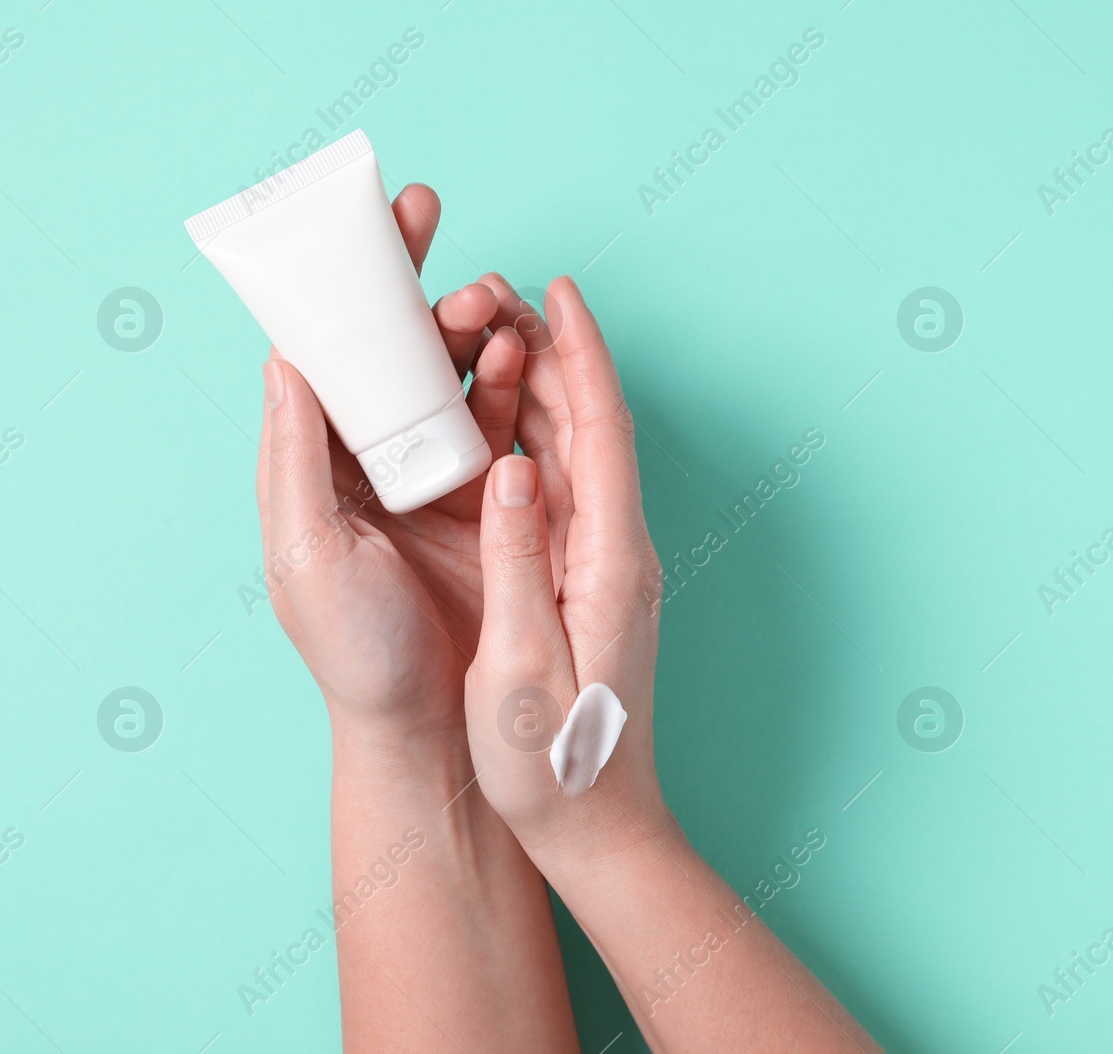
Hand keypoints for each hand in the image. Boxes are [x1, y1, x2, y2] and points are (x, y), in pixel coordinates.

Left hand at [256, 184, 525, 741]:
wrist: (436, 729)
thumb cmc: (357, 653)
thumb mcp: (304, 555)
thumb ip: (293, 456)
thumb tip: (285, 360)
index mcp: (321, 462)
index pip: (336, 352)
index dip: (361, 286)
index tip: (395, 226)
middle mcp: (380, 456)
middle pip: (406, 352)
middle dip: (438, 301)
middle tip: (471, 285)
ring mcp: (443, 471)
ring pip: (462, 375)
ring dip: (485, 334)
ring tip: (505, 318)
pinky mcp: (498, 496)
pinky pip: (509, 419)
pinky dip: (519, 382)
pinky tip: (530, 360)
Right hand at [462, 276, 671, 854]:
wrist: (597, 823)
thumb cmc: (554, 763)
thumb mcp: (522, 665)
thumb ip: (519, 560)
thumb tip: (512, 467)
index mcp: (610, 561)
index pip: (603, 432)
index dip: (585, 354)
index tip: (562, 290)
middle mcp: (619, 549)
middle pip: (592, 426)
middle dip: (556, 351)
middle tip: (503, 293)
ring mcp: (606, 563)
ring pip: (577, 452)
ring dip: (543, 389)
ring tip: (493, 333)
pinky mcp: (587, 579)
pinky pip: (563, 488)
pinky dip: (532, 441)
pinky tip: (495, 421)